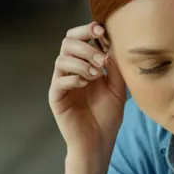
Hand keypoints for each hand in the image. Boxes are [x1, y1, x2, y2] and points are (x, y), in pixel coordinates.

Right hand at [49, 21, 126, 160]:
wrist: (98, 143)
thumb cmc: (107, 117)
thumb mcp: (117, 88)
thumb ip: (114, 66)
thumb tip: (112, 43)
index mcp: (84, 65)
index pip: (79, 38)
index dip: (87, 30)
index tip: (102, 30)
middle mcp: (71, 71)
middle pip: (67, 42)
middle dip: (85, 45)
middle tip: (101, 58)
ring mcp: (62, 84)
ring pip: (62, 59)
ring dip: (81, 62)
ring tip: (96, 74)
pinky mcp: (56, 98)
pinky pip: (59, 81)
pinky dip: (73, 78)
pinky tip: (85, 84)